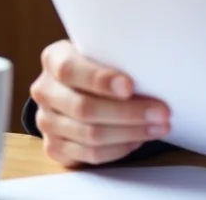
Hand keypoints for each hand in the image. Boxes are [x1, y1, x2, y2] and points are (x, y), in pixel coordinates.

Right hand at [30, 39, 169, 166]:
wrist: (78, 84)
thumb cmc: (99, 63)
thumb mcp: (103, 50)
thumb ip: (116, 58)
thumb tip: (153, 74)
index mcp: (54, 59)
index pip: (70, 70)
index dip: (100, 80)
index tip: (130, 86)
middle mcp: (45, 90)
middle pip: (84, 108)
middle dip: (128, 112)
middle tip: (161, 112)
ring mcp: (46, 121)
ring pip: (89, 135)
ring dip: (130, 133)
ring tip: (158, 127)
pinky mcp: (54, 147)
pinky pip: (89, 154)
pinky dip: (118, 149)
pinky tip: (137, 139)